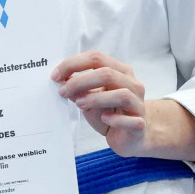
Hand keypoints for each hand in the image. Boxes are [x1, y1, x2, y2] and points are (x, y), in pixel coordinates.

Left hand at [50, 52, 194, 161]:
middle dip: (80, 81)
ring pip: (121, 94)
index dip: (73, 64)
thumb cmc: (109, 112)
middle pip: (107, 74)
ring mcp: (138, 104)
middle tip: (62, 92)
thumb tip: (61, 81)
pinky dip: (114, 119)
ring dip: (96, 99)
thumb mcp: (89, 99)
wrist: (131, 135)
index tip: (55, 76)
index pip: (96, 58)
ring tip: (79, 104)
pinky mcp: (140, 124)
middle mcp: (132, 84)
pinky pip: (130, 120)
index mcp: (119, 72)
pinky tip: (104, 119)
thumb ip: (78, 89)